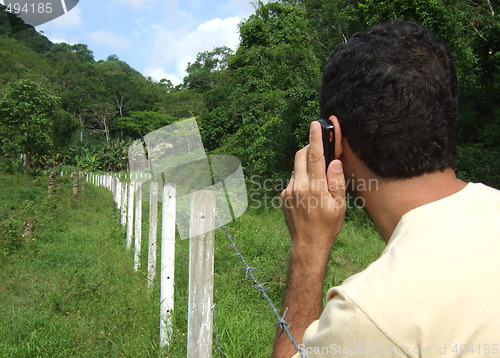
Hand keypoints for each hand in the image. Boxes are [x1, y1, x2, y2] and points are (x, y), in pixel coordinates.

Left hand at [273, 120, 345, 357]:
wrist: (307, 244)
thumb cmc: (327, 226)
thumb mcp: (340, 205)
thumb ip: (337, 181)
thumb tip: (334, 161)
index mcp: (315, 187)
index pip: (315, 156)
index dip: (316, 138)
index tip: (315, 124)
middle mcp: (298, 186)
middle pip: (301, 156)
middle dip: (310, 149)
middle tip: (320, 152)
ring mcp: (288, 190)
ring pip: (296, 168)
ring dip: (306, 167)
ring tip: (317, 183)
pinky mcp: (283, 195)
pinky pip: (293, 179)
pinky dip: (301, 179)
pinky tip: (309, 194)